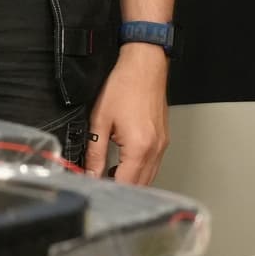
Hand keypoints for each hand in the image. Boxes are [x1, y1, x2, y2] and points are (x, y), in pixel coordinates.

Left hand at [84, 43, 169, 183]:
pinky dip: (141, 169)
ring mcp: (162, 144)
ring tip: (112, 173)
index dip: (110, 189)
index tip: (97, 188)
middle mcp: (155, 148)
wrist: (145, 66)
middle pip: (141, 185)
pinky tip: (126, 163)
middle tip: (102, 183)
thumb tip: (90, 172)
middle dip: (122, 188)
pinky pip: (154, 163)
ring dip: (132, 180)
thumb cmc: (125, 86)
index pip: (126, 183)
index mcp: (139, 147)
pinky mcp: (164, 138)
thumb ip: (95, 152)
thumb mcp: (101, 121)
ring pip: (150, 176)